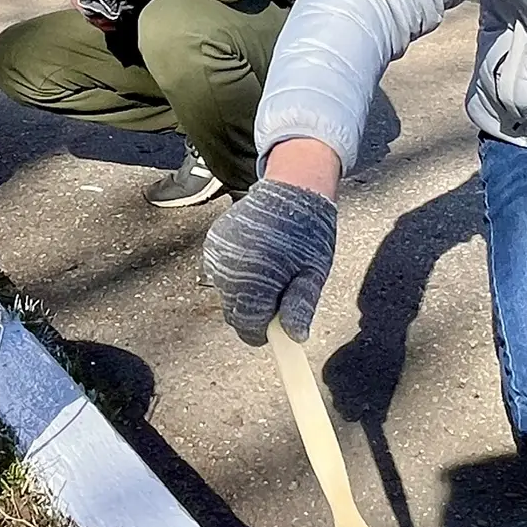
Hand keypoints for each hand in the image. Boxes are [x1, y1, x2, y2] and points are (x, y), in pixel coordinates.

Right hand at [203, 179, 338, 345]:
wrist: (290, 189)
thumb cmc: (309, 232)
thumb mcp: (314, 272)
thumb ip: (301, 306)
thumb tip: (295, 337)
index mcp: (256, 277)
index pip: (249, 326)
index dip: (264, 333)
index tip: (278, 329)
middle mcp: (230, 266)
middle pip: (235, 313)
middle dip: (256, 311)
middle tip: (280, 291)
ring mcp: (217, 254)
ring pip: (227, 295)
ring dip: (245, 292)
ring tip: (270, 268)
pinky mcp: (212, 244)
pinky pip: (221, 275)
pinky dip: (236, 274)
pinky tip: (256, 256)